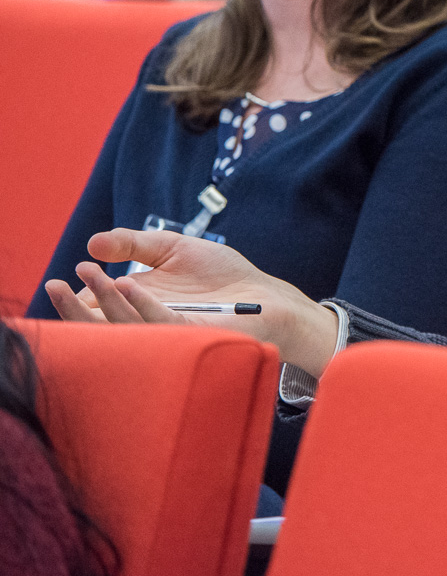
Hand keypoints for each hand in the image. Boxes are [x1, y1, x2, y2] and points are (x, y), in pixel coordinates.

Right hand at [43, 229, 340, 376]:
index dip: (73, 297)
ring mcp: (166, 332)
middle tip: (52, 285)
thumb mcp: (174, 249)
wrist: (264, 295)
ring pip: (121, 325)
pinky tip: (124, 282)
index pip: (94, 308)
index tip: (59, 279)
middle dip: (72, 308)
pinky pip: (157, 321)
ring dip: (100, 301)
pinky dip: (139, 304)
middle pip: (97, 325)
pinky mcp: (190, 333)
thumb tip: (93, 242)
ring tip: (85, 274)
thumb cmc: (221, 276)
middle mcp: (145, 323)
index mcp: (137, 306)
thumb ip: (134, 243)